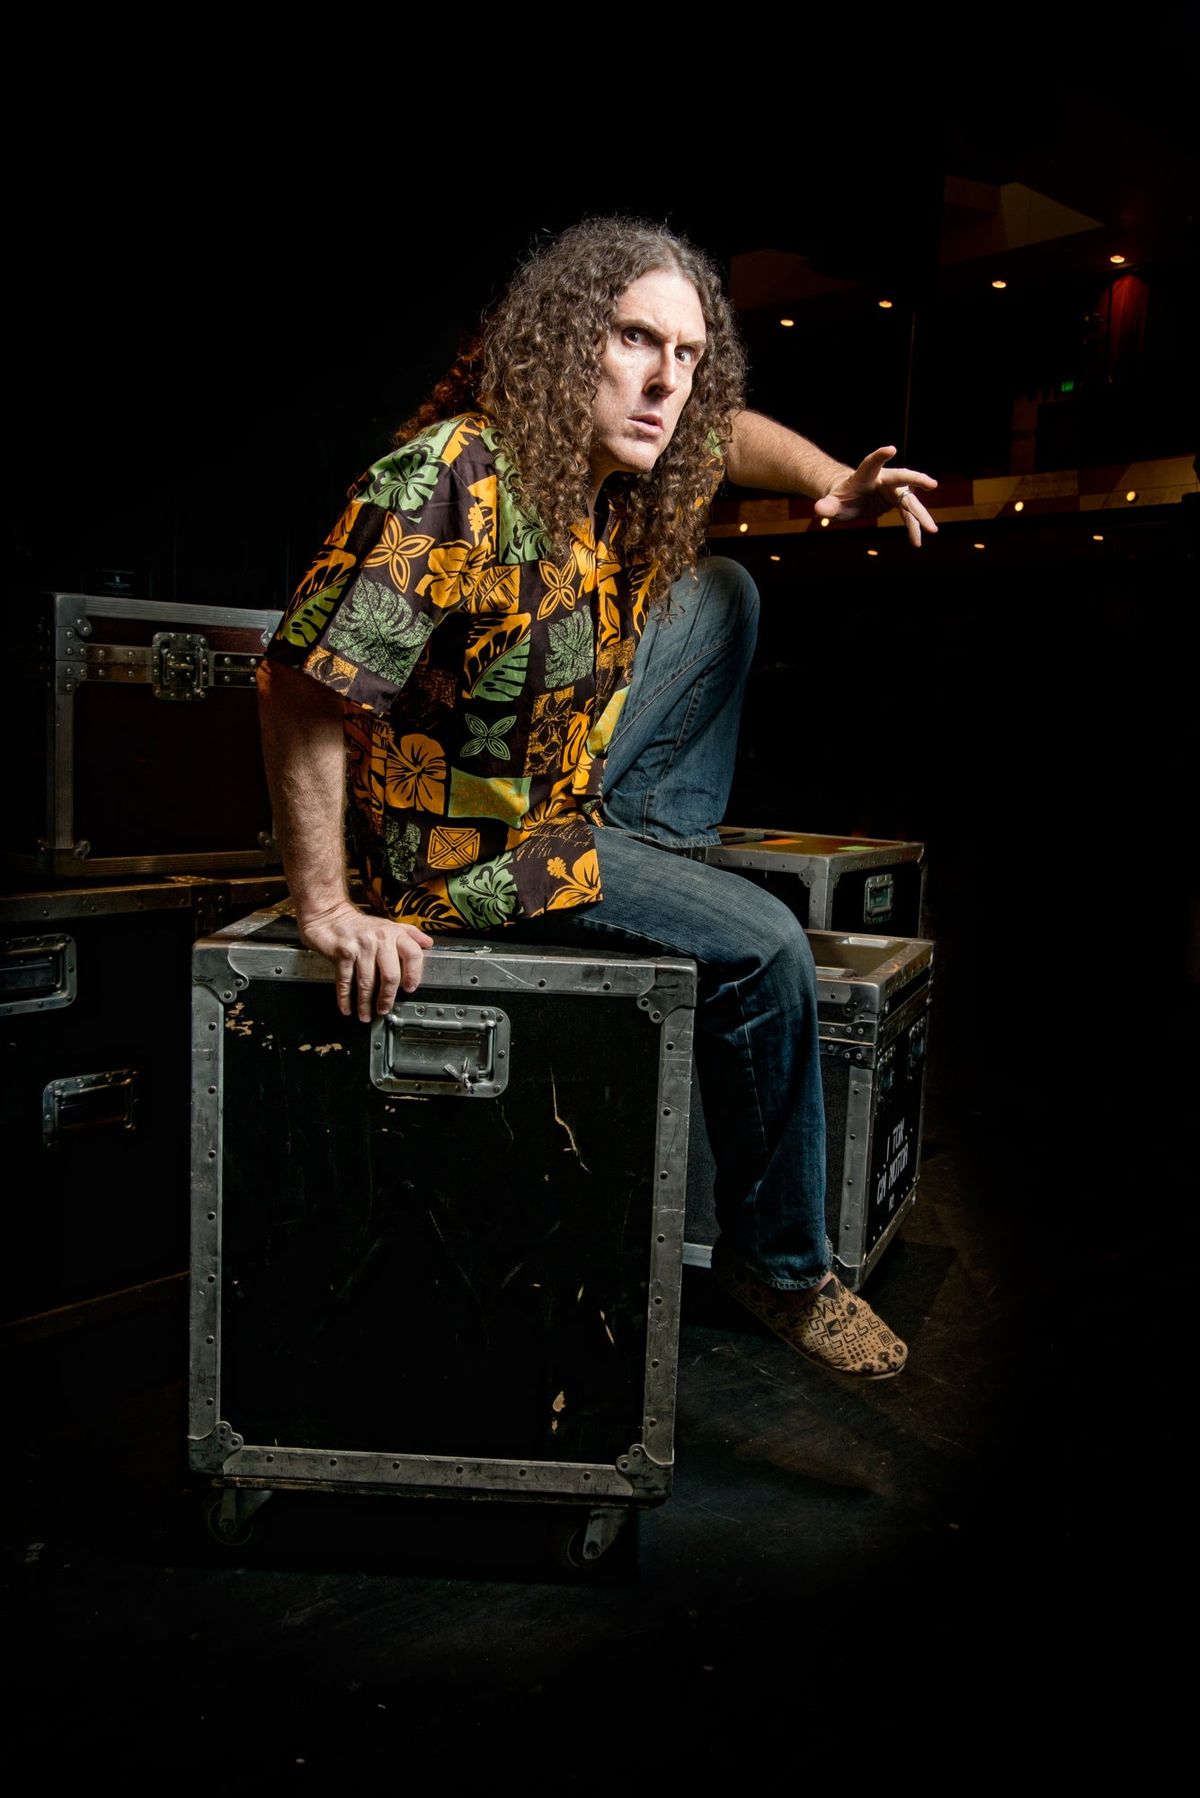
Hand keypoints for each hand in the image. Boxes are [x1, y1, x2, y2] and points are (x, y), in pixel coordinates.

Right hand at [295, 900, 433, 1021]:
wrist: (329, 916)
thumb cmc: (360, 925)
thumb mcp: (388, 925)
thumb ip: (409, 934)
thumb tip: (428, 944)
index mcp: (394, 933)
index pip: (413, 955)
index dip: (414, 974)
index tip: (410, 989)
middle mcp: (379, 939)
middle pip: (390, 975)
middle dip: (387, 997)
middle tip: (384, 1008)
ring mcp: (360, 946)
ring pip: (367, 982)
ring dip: (365, 1003)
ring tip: (366, 1014)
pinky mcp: (343, 953)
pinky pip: (345, 981)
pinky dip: (345, 998)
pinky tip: (347, 1008)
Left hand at [814, 445, 937, 546]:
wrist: (849, 499)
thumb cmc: (839, 498)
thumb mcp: (831, 504)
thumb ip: (827, 506)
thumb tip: (819, 510)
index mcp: (865, 475)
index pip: (872, 463)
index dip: (880, 456)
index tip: (890, 449)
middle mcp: (883, 479)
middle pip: (902, 478)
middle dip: (916, 480)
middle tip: (932, 484)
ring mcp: (892, 491)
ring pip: (909, 503)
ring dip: (920, 517)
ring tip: (932, 530)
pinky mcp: (897, 502)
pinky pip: (907, 515)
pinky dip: (913, 528)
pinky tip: (917, 541)